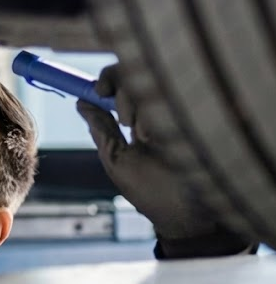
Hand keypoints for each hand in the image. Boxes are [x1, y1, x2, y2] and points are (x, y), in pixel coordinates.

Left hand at [76, 65, 217, 239]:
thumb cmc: (150, 189)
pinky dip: (156, 110)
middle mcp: (160, 107)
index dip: (109, 78)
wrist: (185, 211)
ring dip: (139, 106)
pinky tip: (156, 135)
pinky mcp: (201, 110)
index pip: (123, 80)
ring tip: (145, 136)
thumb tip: (81, 101)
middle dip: (122, 92)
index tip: (100, 89)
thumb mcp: (117, 158)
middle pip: (136, 71)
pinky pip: (173, 90)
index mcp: (139, 115)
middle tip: (126, 121)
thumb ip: (101, 128)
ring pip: (151, 79)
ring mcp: (181, 107)